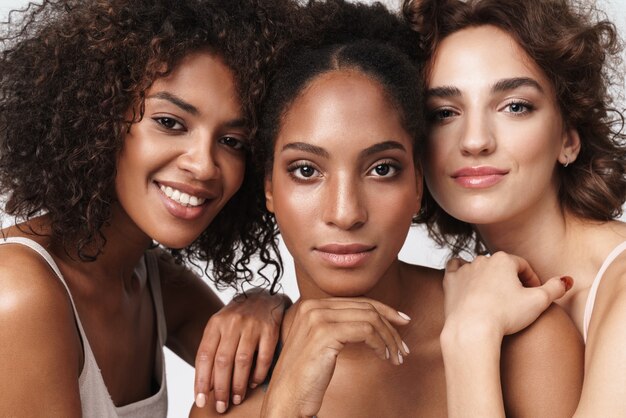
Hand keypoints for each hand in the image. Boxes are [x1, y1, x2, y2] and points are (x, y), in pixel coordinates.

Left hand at [194, 289, 289, 412]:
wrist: (264, 296)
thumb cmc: (238, 318)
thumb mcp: (220, 327)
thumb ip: (213, 350)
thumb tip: (206, 385)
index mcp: (216, 323)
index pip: (204, 355)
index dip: (201, 380)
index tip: (201, 400)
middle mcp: (232, 322)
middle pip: (223, 361)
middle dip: (221, 388)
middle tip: (221, 405)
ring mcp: (253, 325)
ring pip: (242, 361)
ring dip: (239, 385)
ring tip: (236, 399)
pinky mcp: (271, 329)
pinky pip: (264, 357)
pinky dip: (258, 374)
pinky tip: (253, 383)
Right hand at [261, 298, 410, 417]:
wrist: (286, 397)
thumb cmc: (305, 376)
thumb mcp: (322, 343)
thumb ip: (339, 326)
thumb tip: (372, 320)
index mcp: (311, 306)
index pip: (357, 301)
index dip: (384, 310)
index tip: (402, 322)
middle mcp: (313, 307)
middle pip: (366, 307)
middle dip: (390, 326)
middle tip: (403, 347)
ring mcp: (317, 318)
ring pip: (369, 318)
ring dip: (389, 338)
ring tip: (396, 356)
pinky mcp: (325, 333)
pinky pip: (366, 330)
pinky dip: (380, 343)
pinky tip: (383, 356)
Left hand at [442, 252, 571, 337]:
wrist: (472, 328)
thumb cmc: (505, 315)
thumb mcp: (538, 302)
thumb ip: (554, 289)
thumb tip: (565, 280)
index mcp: (504, 260)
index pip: (523, 266)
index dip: (532, 280)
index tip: (535, 294)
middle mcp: (482, 259)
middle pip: (501, 267)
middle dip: (511, 279)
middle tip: (517, 297)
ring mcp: (464, 270)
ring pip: (479, 267)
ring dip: (488, 277)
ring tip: (495, 293)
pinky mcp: (450, 281)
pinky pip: (454, 267)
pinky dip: (461, 270)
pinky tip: (465, 276)